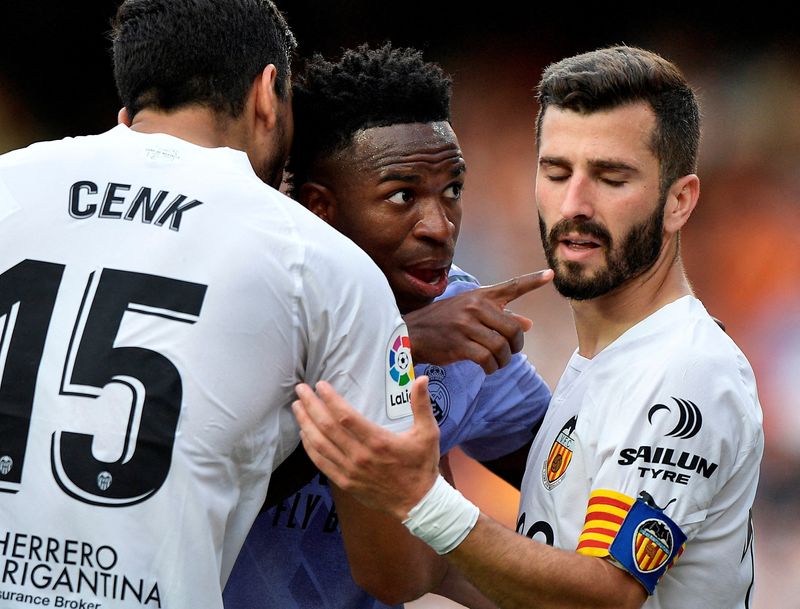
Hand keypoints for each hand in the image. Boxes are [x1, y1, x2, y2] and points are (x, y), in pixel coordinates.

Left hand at [292, 376, 440, 520]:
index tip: (320, 385)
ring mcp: (350, 471)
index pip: (346, 417)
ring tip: (297, 407)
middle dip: (311, 406)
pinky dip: (309, 447)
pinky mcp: (345, 483)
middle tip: (301, 390)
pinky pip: (321, 463)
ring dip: (305, 424)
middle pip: (327, 427)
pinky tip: (304, 434)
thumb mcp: (428, 433)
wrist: (418, 503)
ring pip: (320, 444)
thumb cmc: (422, 465)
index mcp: (378, 441)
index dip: (330, 399)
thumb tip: (422, 378)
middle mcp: (360, 456)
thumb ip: (422, 405)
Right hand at [404, 269, 552, 373]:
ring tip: (497, 363)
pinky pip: (487, 359)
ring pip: (501, 347)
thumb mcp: (469, 312)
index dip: (532, 281)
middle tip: (510, 352)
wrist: (412, 332)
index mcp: (480, 296)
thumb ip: (499, 316)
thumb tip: (528, 324)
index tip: (550, 275)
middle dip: (516, 345)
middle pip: (513, 329)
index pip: (511, 286)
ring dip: (504, 360)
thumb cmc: (443, 322)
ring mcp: (467, 325)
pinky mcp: (459, 344)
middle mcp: (475, 307)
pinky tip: (487, 368)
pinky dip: (491, 368)